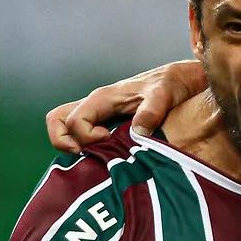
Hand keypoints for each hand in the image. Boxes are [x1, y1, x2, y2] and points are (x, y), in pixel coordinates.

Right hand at [47, 61, 208, 151]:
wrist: (183, 80)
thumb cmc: (172, 84)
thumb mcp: (164, 95)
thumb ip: (151, 111)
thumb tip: (138, 132)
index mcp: (104, 98)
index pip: (74, 121)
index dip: (86, 138)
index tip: (109, 141)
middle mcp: (96, 105)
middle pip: (57, 120)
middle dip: (64, 142)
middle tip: (89, 156)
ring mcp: (99, 114)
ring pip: (66, 127)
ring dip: (73, 146)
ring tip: (98, 159)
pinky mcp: (107, 122)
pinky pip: (83, 134)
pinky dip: (87, 149)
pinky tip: (109, 160)